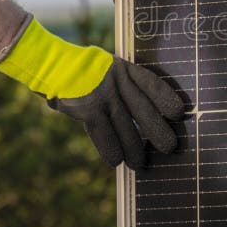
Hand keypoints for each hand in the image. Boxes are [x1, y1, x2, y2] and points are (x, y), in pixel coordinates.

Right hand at [0, 17, 183, 168]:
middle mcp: (117, 79)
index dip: (166, 97)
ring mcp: (102, 93)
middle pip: (143, 108)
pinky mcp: (86, 106)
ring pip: (126, 125)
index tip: (180, 112)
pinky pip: (103, 132)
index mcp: (123, 68)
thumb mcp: (104, 70)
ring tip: (141, 164)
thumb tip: (142, 115)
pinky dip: (110, 147)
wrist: (46, 63)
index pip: (151, 82)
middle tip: (171, 147)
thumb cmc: (78, 72)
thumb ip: (120, 86)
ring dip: (135, 147)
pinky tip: (116, 161)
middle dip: (157, 129)